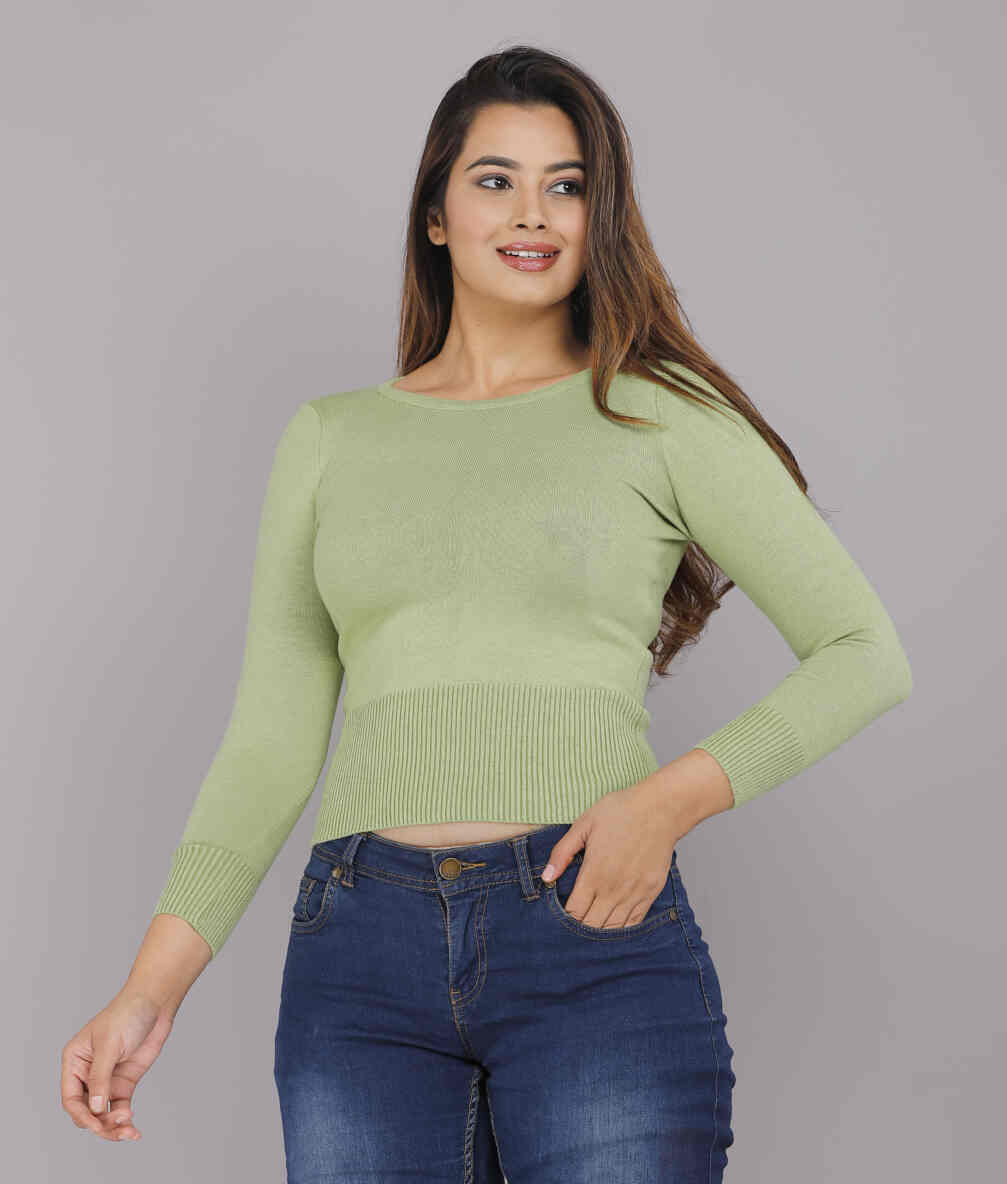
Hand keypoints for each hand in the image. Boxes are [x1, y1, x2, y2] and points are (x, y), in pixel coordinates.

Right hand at [61, 988, 172, 1141]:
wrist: (156, 1003)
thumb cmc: (127, 1014)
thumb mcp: (110, 1045)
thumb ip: (100, 1078)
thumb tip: (94, 1109)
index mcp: (75, 1061)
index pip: (70, 1098)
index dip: (81, 1115)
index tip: (96, 1125)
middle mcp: (87, 1074)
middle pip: (86, 1111)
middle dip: (100, 1124)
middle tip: (119, 1127)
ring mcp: (107, 1079)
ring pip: (102, 1113)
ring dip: (113, 1126)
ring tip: (129, 1131)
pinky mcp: (125, 1082)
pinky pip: (119, 1107)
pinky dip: (124, 1119)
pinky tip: (133, 1129)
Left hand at [539, 759, 725, 928]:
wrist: (661, 809)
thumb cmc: (621, 812)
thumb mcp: (584, 824)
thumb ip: (562, 852)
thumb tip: (546, 877)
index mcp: (594, 873)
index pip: (574, 912)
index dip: (563, 919)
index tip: (558, 916)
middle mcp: (614, 889)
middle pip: (592, 925)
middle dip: (579, 929)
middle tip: (571, 924)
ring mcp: (635, 893)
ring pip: (613, 927)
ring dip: (600, 931)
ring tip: (590, 926)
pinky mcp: (651, 892)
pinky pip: (634, 921)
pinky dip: (621, 927)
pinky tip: (612, 923)